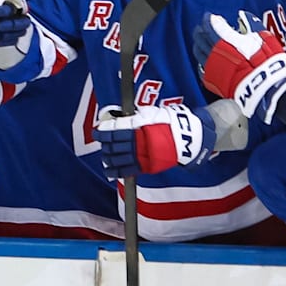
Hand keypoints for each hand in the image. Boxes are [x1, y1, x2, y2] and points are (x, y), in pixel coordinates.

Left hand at [95, 103, 215, 177]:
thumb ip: (134, 117)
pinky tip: (108, 171)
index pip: (113, 131)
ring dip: (108, 158)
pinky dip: (115, 172)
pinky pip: (127, 170)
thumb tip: (119, 118)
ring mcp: (140, 155)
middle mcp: (137, 142)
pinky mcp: (145, 166)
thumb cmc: (169, 122)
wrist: (187, 138)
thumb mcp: (150, 114)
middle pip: (113, 145)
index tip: (97, 131)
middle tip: (101, 143)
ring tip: (105, 157)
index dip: (103, 132)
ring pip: (117, 158)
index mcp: (137, 128)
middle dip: (105, 145)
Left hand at [193, 11, 285, 123]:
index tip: (210, 16)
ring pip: (199, 52)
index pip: (212, 26)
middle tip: (202, 27)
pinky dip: (202, 60)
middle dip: (201, 31)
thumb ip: (252, 25)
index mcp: (225, 40)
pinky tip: (204, 59)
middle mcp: (214, 52)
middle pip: (201, 38)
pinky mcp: (212, 80)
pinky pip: (202, 67)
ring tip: (200, 41)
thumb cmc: (265, 60)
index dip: (210, 20)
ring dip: (198, 44)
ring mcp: (211, 66)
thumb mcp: (263, 37)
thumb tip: (245, 17)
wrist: (263, 85)